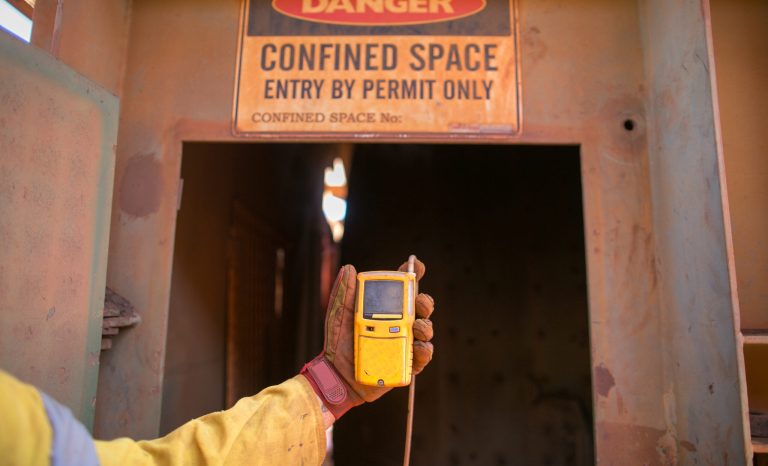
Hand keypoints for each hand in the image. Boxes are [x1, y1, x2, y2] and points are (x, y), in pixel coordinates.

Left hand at [301, 258, 434, 419]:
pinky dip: (424, 350)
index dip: (413, 274)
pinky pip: (422, 356)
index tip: (416, 265)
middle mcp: (399, 323)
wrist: (335, 375)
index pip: (403, 288)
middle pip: (420, 308)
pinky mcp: (407, 364)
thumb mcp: (338, 315)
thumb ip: (344, 293)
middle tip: (419, 301)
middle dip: (424, 301)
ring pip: (425, 330)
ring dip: (425, 325)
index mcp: (385, 308)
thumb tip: (349, 268)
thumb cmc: (338, 343)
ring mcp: (405, 343)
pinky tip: (418, 347)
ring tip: (416, 327)